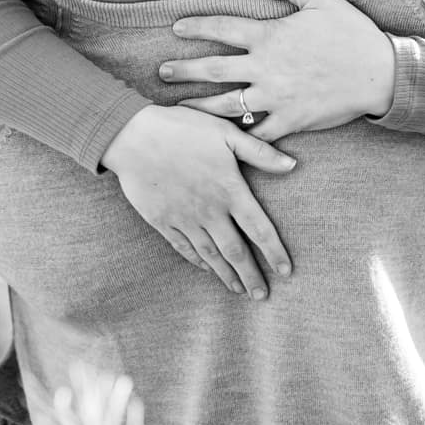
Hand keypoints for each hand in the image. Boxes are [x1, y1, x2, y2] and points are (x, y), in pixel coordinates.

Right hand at [100, 104, 295, 298]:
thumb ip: (260, 152)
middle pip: (236, 252)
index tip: (286, 272)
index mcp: (229, 190)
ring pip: (211, 255)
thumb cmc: (182, 128)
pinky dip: (198, 261)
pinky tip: (207, 269)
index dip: (274, 252)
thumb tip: (292, 164)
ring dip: (227, 275)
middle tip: (262, 296)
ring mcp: (184, 218)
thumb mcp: (226, 132)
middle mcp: (210, 211)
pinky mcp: (162, 220)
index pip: (259, 229)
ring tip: (239, 290)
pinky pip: (184, 248)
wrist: (132, 136)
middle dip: (251, 276)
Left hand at [163, 0, 396, 143]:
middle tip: (162, 72)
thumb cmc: (352, 34)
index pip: (222, 28)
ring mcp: (275, 97)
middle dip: (183, 71)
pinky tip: (220, 139)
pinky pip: (256, 133)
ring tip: (179, 108)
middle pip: (213, 70)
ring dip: (199, 106)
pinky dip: (237, 137)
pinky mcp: (289, 121)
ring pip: (226, 105)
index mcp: (270, 36)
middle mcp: (266, 68)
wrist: (380, 74)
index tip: (177, 27)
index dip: (196, 26)